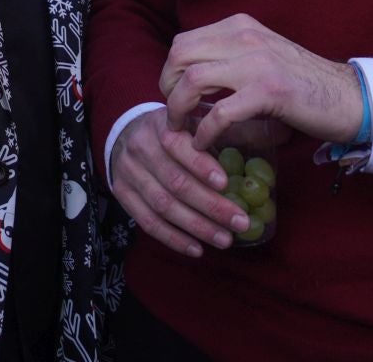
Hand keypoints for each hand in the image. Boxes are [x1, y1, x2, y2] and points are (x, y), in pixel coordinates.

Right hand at [108, 107, 249, 256]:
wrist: (127, 136)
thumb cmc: (172, 133)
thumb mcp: (188, 123)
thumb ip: (210, 137)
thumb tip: (250, 164)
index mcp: (159, 124)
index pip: (177, 145)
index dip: (200, 165)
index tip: (225, 183)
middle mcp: (139, 147)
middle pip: (174, 181)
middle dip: (210, 205)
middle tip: (240, 222)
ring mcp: (127, 172)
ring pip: (163, 205)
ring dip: (197, 226)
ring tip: (225, 239)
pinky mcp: (122, 193)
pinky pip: (147, 222)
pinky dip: (173, 239)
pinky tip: (197, 249)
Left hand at [160, 13, 363, 148]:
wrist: (348, 96)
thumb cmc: (302, 83)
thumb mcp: (260, 58)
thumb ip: (228, 59)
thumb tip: (188, 79)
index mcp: (240, 26)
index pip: (184, 42)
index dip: (171, 71)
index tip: (174, 95)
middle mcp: (245, 37)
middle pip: (180, 55)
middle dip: (168, 87)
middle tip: (174, 113)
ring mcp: (257, 63)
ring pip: (194, 79)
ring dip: (179, 108)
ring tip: (181, 129)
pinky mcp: (269, 91)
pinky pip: (220, 111)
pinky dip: (205, 130)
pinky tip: (204, 143)